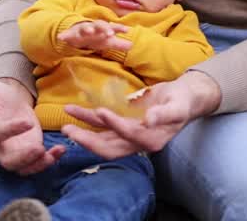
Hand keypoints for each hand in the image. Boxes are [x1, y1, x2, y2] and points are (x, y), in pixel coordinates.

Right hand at [0, 79, 64, 174]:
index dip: (11, 130)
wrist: (7, 101)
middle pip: (8, 161)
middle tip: (39, 149)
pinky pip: (36, 164)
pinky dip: (50, 160)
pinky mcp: (28, 152)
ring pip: (23, 168)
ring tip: (55, 152)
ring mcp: (13, 152)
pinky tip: (61, 150)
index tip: (28, 122)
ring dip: (40, 163)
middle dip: (25, 159)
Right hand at [57, 20, 133, 52]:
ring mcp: (81, 30)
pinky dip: (64, 35)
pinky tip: (61, 37)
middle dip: (104, 28)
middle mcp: (93, 28)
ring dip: (87, 29)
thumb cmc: (95, 37)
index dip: (119, 28)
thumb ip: (119, 43)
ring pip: (85, 28)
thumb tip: (132, 45)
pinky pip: (67, 35)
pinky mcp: (70, 34)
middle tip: (110, 32)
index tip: (127, 30)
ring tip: (90, 30)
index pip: (113, 27)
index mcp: (102, 29)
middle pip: (100, 26)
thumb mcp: (106, 41)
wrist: (76, 31)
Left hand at [60, 71, 220, 157]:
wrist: (182, 99)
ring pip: (101, 138)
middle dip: (88, 140)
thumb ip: (164, 114)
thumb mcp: (178, 106)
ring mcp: (127, 136)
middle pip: (109, 147)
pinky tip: (74, 111)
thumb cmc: (182, 101)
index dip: (114, 125)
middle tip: (68, 129)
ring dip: (83, 131)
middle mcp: (137, 142)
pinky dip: (88, 120)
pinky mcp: (122, 126)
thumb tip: (149, 120)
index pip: (128, 136)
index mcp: (151, 141)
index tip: (100, 111)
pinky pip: (102, 126)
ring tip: (65, 120)